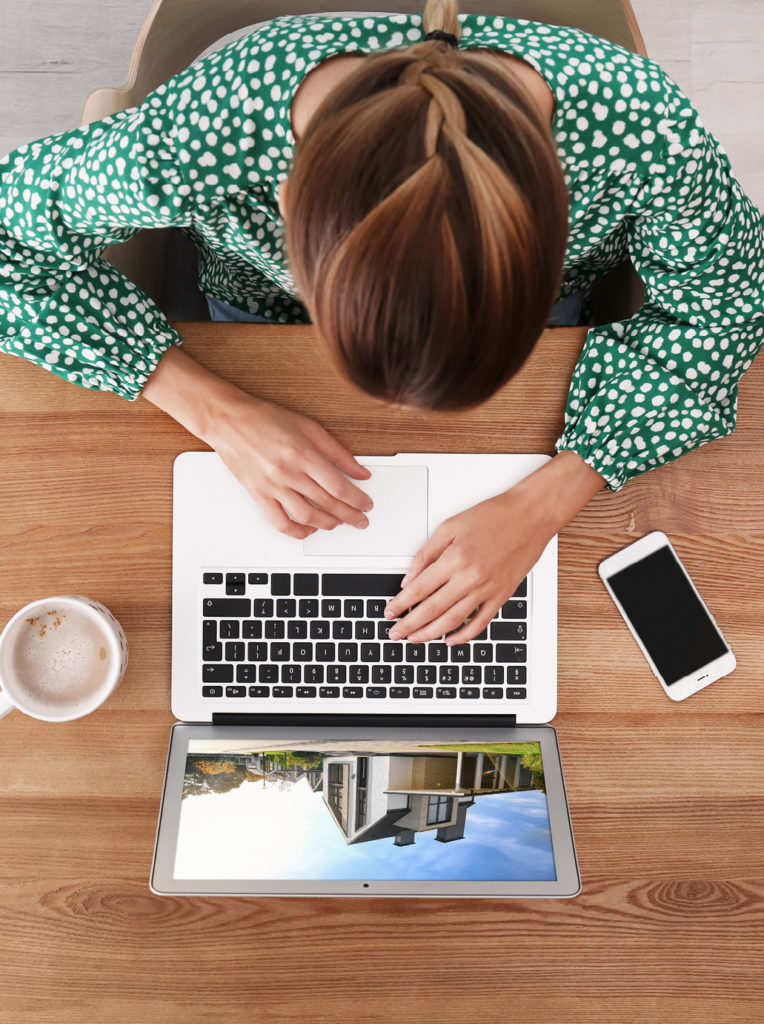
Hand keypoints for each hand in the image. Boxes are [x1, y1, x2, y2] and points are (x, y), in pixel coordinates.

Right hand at [141, 347, 371, 538]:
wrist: (228, 420)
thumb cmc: (265, 419)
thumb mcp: (309, 427)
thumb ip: (337, 452)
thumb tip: (360, 471)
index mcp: (303, 453)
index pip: (339, 486)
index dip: (357, 500)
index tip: (366, 505)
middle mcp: (288, 472)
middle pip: (327, 504)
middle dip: (349, 516)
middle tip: (360, 520)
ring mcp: (272, 486)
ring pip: (306, 516)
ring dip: (327, 524)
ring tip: (338, 524)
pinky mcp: (258, 495)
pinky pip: (279, 522)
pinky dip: (297, 532)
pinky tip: (308, 530)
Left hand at [384, 452, 603, 643]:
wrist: (530, 516)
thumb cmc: (493, 516)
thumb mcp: (450, 526)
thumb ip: (427, 553)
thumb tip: (409, 577)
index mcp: (454, 559)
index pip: (419, 589)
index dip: (401, 604)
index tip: (390, 612)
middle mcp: (470, 577)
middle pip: (432, 609)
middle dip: (409, 625)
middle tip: (395, 633)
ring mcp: (487, 589)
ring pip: (453, 620)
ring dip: (431, 633)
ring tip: (415, 638)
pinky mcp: (502, 595)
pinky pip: (480, 622)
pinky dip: (464, 635)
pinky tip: (451, 640)